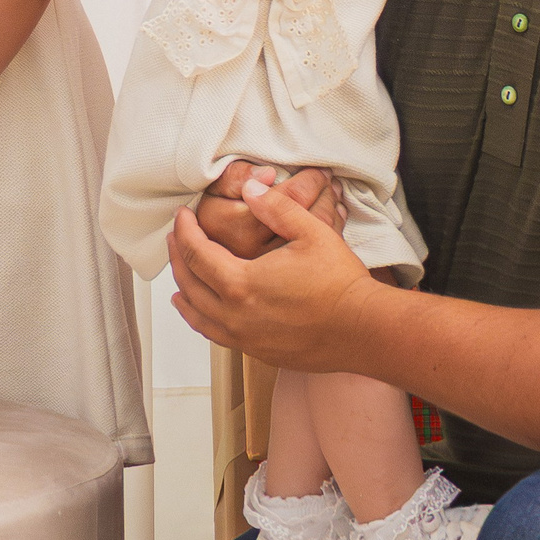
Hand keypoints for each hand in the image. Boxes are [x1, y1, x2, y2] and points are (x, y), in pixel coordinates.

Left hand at [168, 175, 381, 371]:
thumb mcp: (311, 232)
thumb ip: (276, 208)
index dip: (185, 230)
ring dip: (185, 293)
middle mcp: (236, 315)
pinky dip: (202, 320)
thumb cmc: (340, 283)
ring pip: (198, 316)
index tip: (182, 216)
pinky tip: (204, 314)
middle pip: (190, 284)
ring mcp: (246, 337)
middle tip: (176, 238)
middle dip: (178, 257)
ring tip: (178, 281)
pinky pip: (217, 335)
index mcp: (242, 283)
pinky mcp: (259, 352)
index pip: (196, 253)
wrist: (363, 329)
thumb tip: (250, 188)